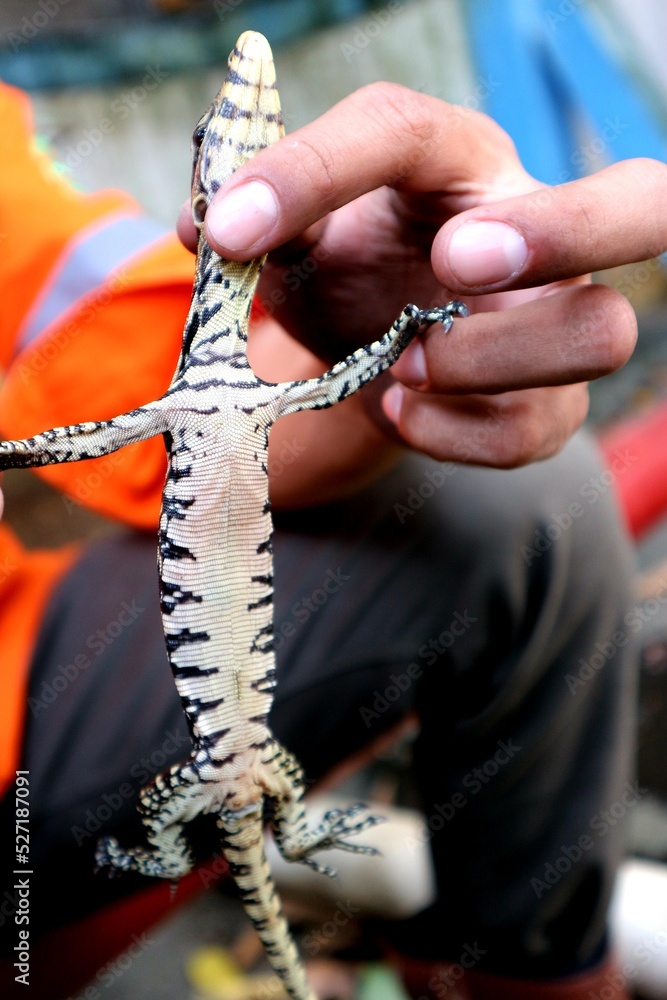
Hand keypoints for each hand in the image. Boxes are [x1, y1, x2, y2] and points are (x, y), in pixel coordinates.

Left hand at [178, 83, 666, 468]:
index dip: (318, 168)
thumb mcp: (295, 240)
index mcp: (457, 162)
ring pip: (599, 333)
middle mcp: (533, 229)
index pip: (406, 131)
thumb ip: (255, 224)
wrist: (378, 347)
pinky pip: (538, 429)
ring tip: (402, 366)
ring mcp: (557, 320)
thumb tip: (203, 225)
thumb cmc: (349, 273)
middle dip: (563, 230)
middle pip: (640, 202)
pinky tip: (397, 409)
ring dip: (489, 358)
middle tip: (456, 263)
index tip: (233, 226)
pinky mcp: (549, 404)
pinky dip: (457, 432)